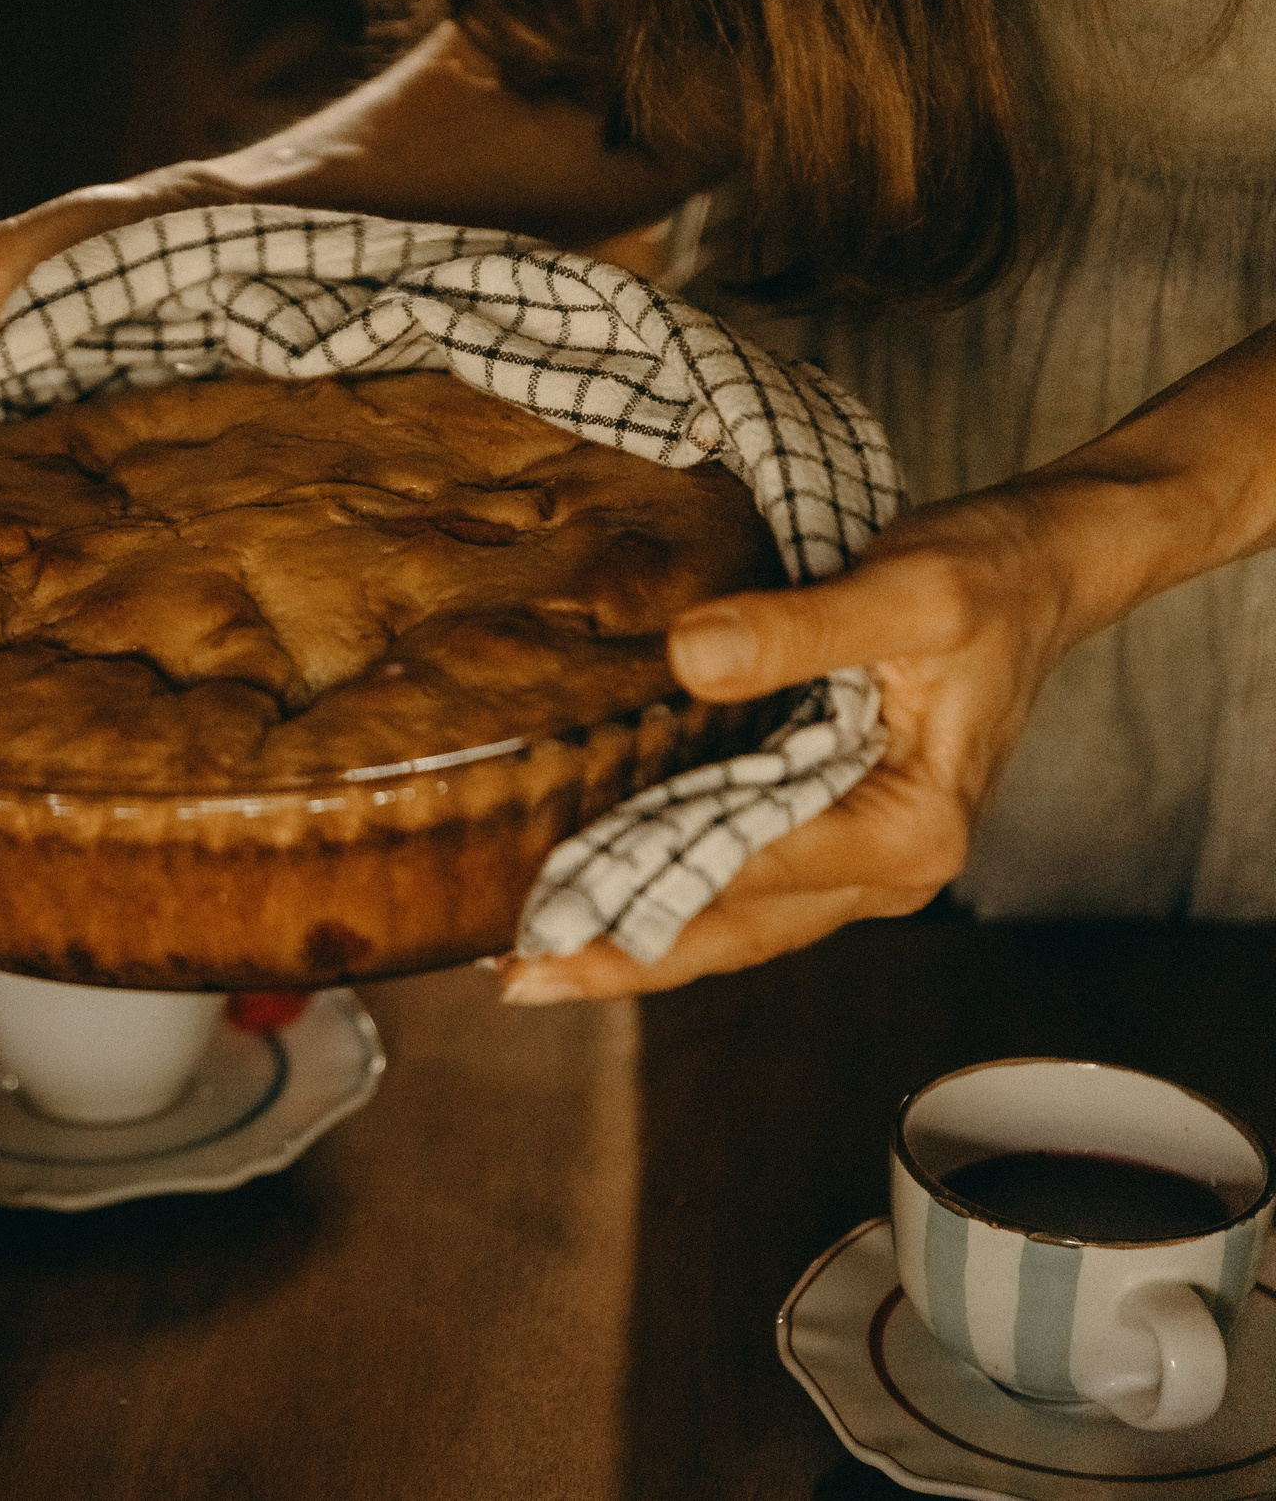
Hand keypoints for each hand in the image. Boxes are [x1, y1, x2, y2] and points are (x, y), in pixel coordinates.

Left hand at [498, 480, 1085, 1003]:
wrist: (1035, 568)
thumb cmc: (983, 579)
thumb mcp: (906, 590)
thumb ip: (802, 629)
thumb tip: (691, 658)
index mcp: (907, 828)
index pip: (746, 877)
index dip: (643, 898)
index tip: (552, 918)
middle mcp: (888, 868)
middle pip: (730, 931)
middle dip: (619, 957)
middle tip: (509, 975)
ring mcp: (861, 860)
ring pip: (731, 925)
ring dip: (633, 943)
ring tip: (526, 963)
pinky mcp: (835, 833)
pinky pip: (741, 885)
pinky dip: (669, 897)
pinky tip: (598, 900)